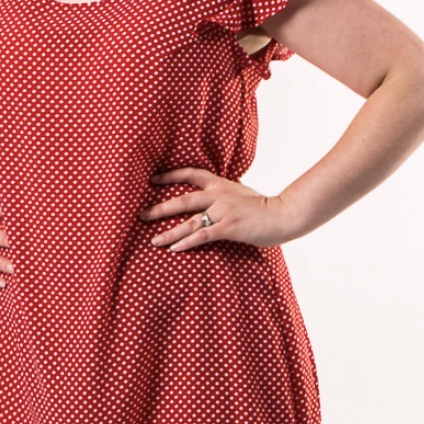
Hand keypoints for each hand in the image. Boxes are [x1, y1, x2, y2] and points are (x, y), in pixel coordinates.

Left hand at [139, 167, 292, 250]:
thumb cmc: (263, 206)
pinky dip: (187, 243)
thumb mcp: (241, 192)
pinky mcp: (229, 228)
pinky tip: (174, 249)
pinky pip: (203, 236)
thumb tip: (211, 192)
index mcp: (220, 184)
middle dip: (159, 209)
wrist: (283, 214)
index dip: (169, 175)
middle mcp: (218, 195)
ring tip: (153, 241)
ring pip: (189, 222)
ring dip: (169, 233)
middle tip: (140, 215)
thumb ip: (224, 191)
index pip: (190, 174)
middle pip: (182, 200)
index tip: (151, 180)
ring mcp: (223, 211)